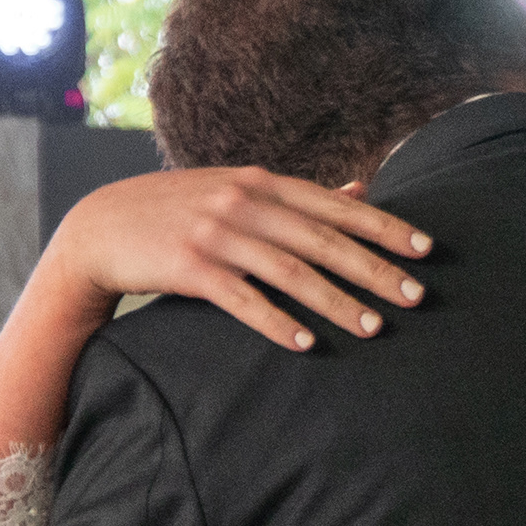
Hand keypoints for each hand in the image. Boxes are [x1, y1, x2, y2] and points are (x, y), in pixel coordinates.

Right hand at [29, 168, 432, 353]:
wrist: (99, 227)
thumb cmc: (177, 210)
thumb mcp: (236, 188)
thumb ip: (297, 193)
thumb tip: (362, 187)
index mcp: (260, 181)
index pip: (335, 205)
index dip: (384, 226)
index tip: (426, 248)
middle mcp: (243, 202)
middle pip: (322, 239)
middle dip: (374, 269)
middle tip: (416, 296)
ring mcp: (215, 234)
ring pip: (290, 272)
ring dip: (336, 302)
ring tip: (375, 327)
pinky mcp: (189, 269)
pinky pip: (242, 300)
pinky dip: (277, 322)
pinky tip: (307, 344)